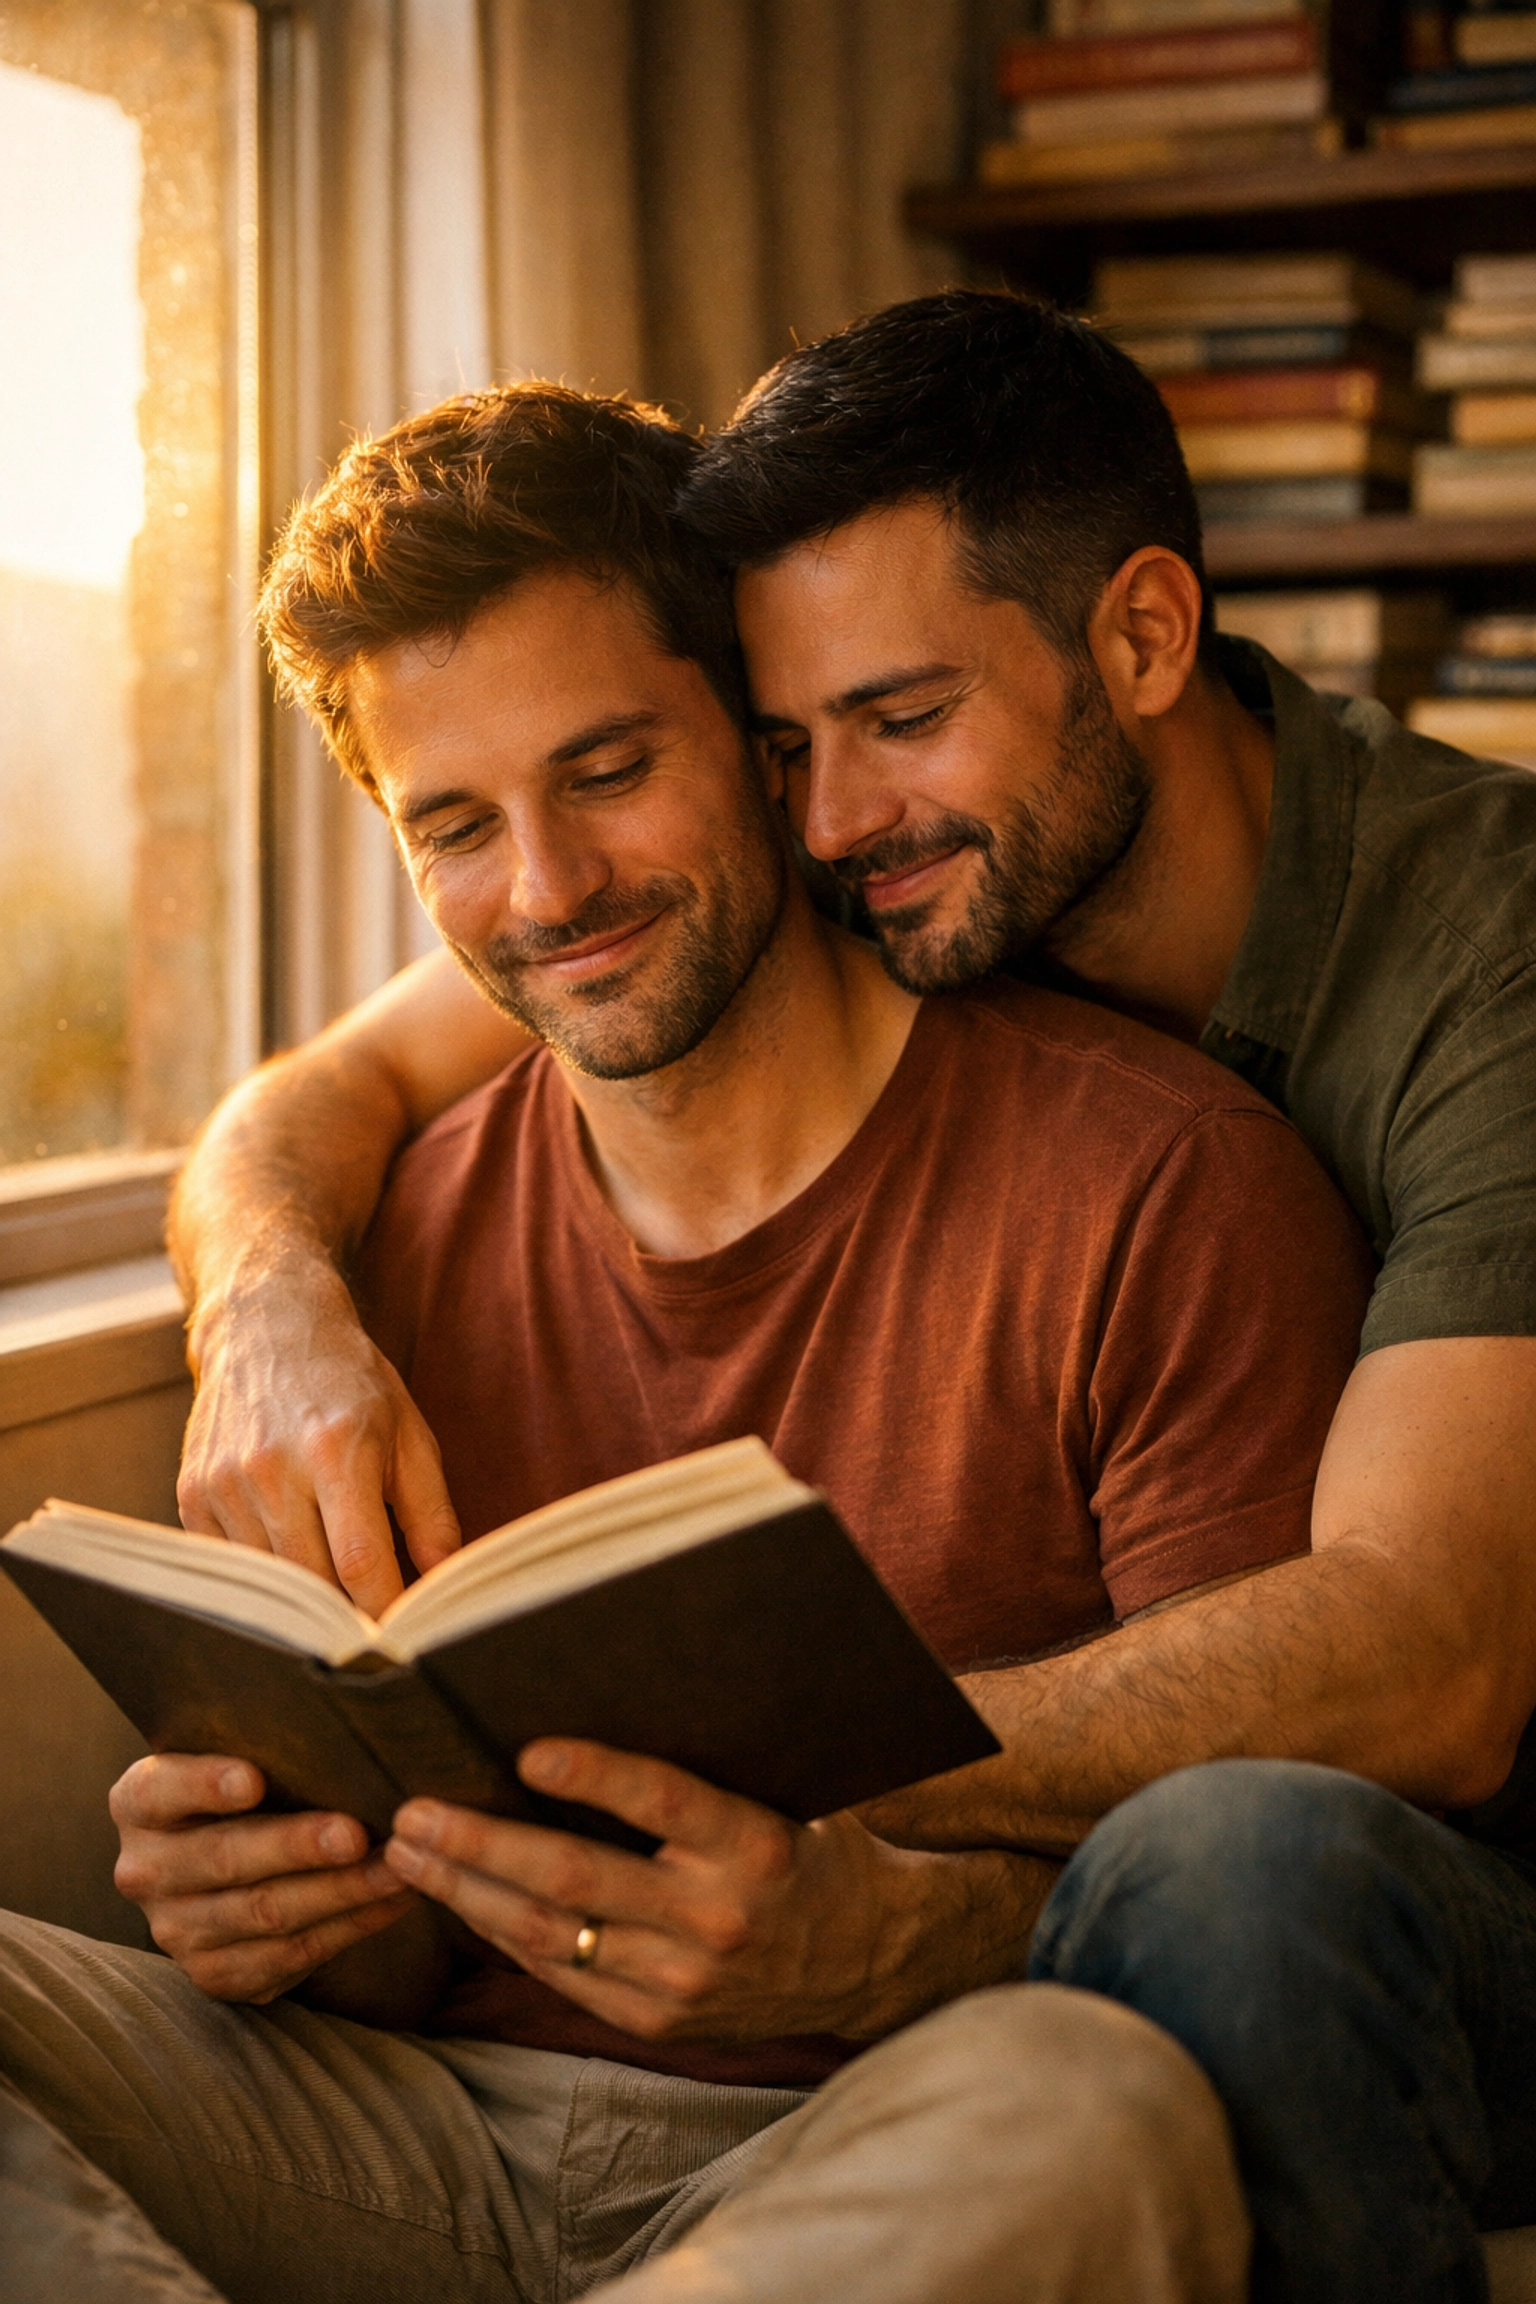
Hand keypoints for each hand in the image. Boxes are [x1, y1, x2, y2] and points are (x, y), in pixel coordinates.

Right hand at [110, 1754, 414, 2003]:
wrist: (231, 1865)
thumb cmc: (250, 1789)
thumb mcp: (237, 1757)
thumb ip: (264, 1745)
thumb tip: (341, 1731)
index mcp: (139, 1804)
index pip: (160, 1791)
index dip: (205, 1784)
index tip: (254, 1779)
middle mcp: (145, 1870)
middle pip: (222, 1858)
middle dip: (295, 1846)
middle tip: (354, 1833)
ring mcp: (177, 1930)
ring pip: (264, 1913)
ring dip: (339, 1891)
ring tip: (395, 1868)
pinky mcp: (218, 1973)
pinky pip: (290, 1955)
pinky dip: (348, 1926)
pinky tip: (391, 1901)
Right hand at [177, 1262, 460, 1618]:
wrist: (266, 1325)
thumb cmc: (349, 1381)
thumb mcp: (409, 1433)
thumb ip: (432, 1512)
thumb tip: (446, 1582)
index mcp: (337, 1451)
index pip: (361, 1564)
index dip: (385, 1612)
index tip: (407, 1636)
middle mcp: (273, 1469)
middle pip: (314, 1584)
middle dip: (350, 1617)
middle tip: (378, 1631)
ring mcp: (225, 1484)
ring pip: (272, 1584)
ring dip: (308, 1600)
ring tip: (337, 1594)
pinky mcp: (193, 1495)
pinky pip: (233, 1568)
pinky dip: (267, 1578)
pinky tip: (291, 1554)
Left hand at [385, 1738, 1049, 2043]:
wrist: (869, 1960)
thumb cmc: (810, 1846)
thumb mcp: (785, 1794)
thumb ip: (708, 1761)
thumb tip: (603, 1687)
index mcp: (756, 1845)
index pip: (662, 1801)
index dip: (594, 1774)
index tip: (524, 1749)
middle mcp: (717, 1918)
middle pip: (577, 1878)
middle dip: (482, 1845)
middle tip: (413, 1812)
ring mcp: (683, 1981)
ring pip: (551, 1934)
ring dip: (468, 1892)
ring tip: (410, 1852)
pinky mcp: (658, 2021)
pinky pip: (561, 1975)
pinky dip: (503, 1934)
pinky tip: (460, 1899)